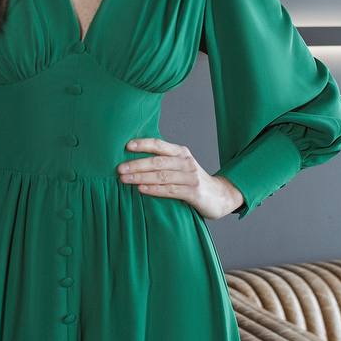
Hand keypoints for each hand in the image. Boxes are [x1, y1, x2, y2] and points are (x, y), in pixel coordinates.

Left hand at [116, 136, 244, 220]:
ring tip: (125, 180)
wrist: (220, 195)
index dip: (143, 144)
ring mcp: (190, 177)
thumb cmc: (192, 180)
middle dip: (137, 164)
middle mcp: (186, 162)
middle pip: (158, 161)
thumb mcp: (180, 166)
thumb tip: (133, 160)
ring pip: (161, 176)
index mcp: (181, 152)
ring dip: (141, 177)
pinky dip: (154, 190)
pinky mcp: (194, 192)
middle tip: (119, 169)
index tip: (126, 146)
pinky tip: (141, 189)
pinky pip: (170, 190)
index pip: (159, 144)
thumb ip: (163, 162)